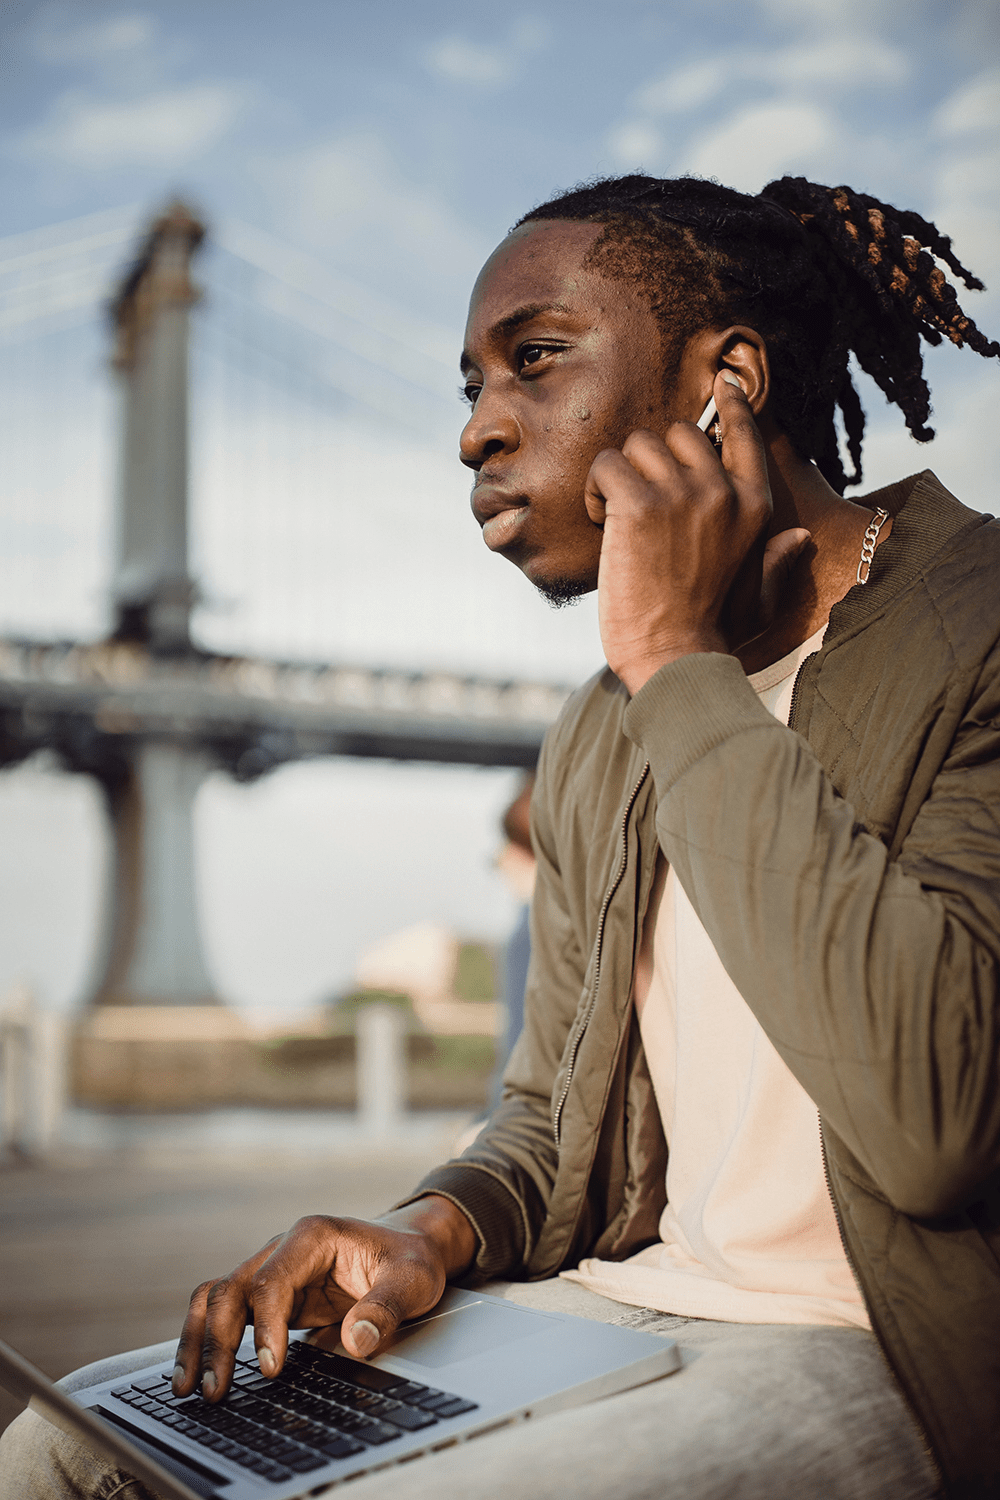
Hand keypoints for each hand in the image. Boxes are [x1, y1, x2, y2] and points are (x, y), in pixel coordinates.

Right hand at [172, 1195, 476, 1401]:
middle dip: (217, 1340)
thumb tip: (359, 1341)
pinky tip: (200, 1373)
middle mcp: (283, 1250)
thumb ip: (387, 1307)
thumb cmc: (410, 1259)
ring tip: (187, 1387)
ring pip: (217, 1299)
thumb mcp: (412, 1279)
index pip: (272, 1281)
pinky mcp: (271, 1297)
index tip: (271, 1369)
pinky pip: (229, 1314)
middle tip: (215, 1390)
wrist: (409, 1248)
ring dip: (199, 1340)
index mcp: (312, 1236)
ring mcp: (272, 1272)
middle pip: (231, 1289)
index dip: (267, 1327)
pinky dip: (209, 1340)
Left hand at [584, 372, 808, 694]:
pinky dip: (594, 490)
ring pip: (637, 445)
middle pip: (680, 433)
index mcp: (754, 506)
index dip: (732, 404)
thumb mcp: (759, 596)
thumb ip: (777, 561)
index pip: (744, 435)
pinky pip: (605, 464)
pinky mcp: (638, 504)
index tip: (723, 382)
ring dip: (619, 477)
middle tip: (639, 506)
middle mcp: (722, 490)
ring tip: (616, 522)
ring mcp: (681, 493)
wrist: (675, 657)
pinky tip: (599, 522)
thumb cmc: (712, 632)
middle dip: (653, 462)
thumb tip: (802, 540)